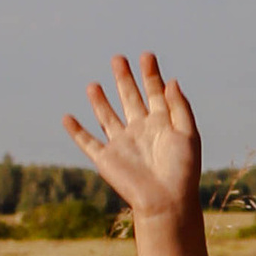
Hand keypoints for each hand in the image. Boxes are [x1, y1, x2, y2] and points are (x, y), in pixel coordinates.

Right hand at [64, 52, 203, 222]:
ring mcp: (122, 144)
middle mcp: (140, 131)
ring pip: (107, 117)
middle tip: (118, 58)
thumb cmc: (183, 170)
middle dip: (124, 79)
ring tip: (93, 84)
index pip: (155, 93)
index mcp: (162, 124)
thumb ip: (179, 106)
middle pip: (130, 98)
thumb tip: (171, 81)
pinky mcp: (106, 159)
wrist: (167, 200)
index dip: (150, 74)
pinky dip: (76, 131)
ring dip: (100, 101)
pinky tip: (67, 118)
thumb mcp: (188, 133)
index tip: (146, 55)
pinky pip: (87, 142)